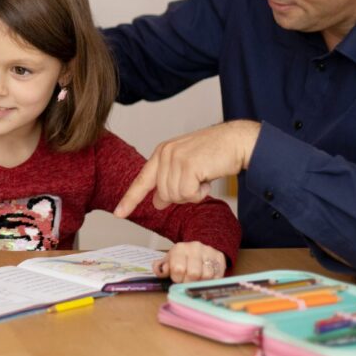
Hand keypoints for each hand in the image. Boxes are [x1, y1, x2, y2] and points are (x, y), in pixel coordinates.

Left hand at [114, 120, 260, 216]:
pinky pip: (188, 195)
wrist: (237, 141)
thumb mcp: (187, 167)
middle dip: (183, 195)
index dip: (130, 199)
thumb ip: (169, 182)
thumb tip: (157, 202)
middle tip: (198, 181)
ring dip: (193, 194)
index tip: (119, 213)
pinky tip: (208, 179)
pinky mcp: (188, 165)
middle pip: (163, 195)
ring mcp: (175, 158)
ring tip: (204, 176)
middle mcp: (165, 154)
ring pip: (175, 196)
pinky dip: (200, 194)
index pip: (142, 180)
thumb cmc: (215, 154)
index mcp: (162, 153)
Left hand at [153, 242, 226, 282]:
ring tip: (197, 280)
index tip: (178, 279)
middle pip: (194, 274)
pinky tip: (206, 278)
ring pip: (207, 276)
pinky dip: (211, 281)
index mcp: (179, 248)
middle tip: (188, 281)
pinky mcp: (219, 257)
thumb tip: (160, 270)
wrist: (198, 250)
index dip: (177, 279)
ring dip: (201, 282)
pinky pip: (217, 276)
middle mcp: (195, 248)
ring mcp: (208, 251)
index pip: (178, 269)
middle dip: (189, 282)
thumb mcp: (169, 262)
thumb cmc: (181, 260)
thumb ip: (161, 268)